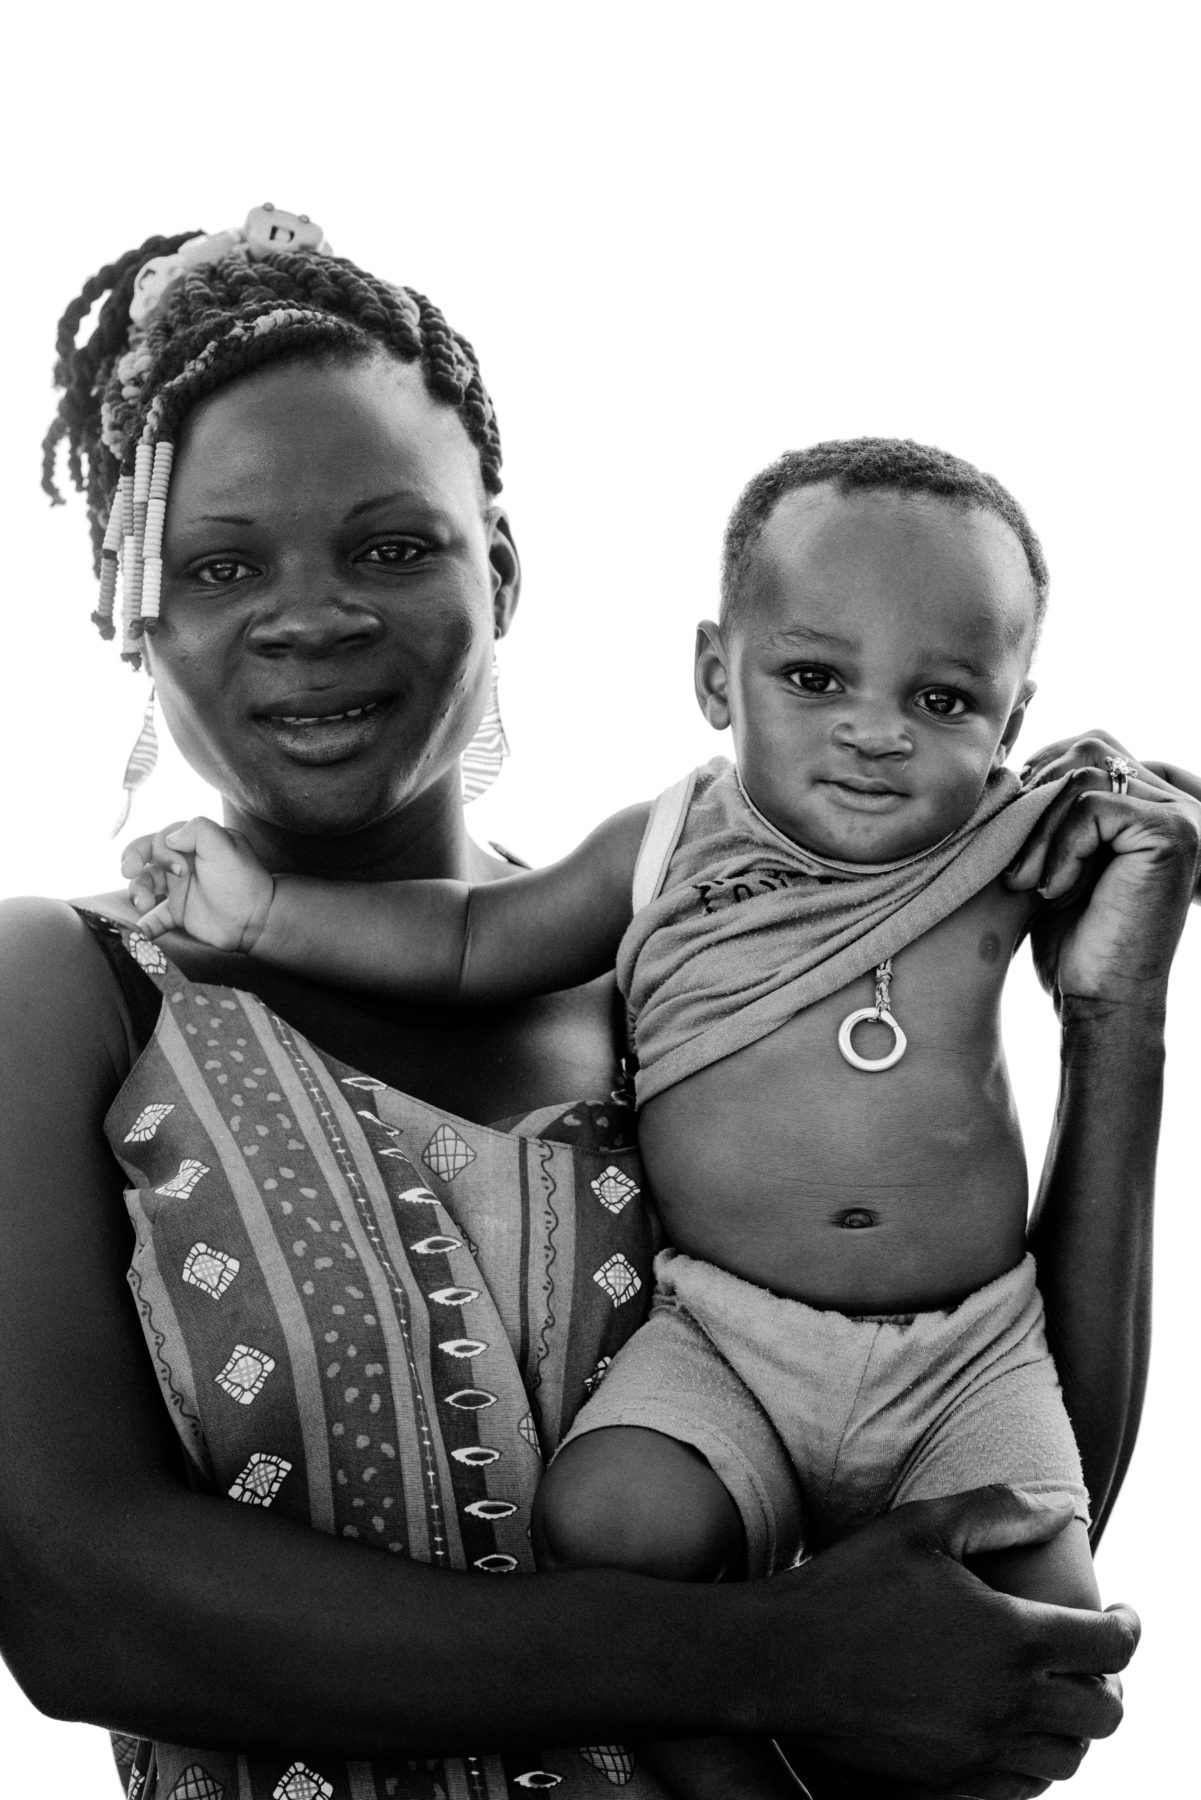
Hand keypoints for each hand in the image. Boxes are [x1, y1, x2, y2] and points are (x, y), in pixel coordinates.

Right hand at [121, 817, 274, 951]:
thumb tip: (168, 838)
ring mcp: (177, 889)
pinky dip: (143, 926)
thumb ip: (198, 830)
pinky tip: (138, 934)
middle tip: (129, 871)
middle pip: (143, 856)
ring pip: (144, 885)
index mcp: (192, 842)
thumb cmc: (243, 879)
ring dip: (137, 891)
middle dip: (131, 861)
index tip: (181, 870)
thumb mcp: (225, 845)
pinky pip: (153, 918)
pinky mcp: (178, 913)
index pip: (160, 838)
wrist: (256, 919)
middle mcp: (181, 862)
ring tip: (143, 904)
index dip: (162, 852)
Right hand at [764, 1487, 1133, 1796]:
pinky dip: (1030, 1760)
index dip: (1129, 1627)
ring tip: (1049, 1694)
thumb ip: (997, 1510)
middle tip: (1088, 1658)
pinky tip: (1006, 1727)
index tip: (1123, 1615)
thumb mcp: (920, 1527)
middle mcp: (1005, 1706)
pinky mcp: (949, 1786)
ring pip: (1066, 1759)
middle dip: (1109, 1684)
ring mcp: (978, 1754)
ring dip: (1072, 1727)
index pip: (1110, 1648)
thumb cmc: (848, 1586)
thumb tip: (1058, 1510)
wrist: (780, 1662)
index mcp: (1009, 1640)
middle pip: (1103, 1715)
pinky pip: (1019, 1788)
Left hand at [1003, 730, 1200, 1005]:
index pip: (1087, 746)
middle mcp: (1173, 803)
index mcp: (1148, 803)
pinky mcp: (1172, 833)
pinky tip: (1053, 890)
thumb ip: (1048, 807)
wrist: (1100, 999)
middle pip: (1085, 749)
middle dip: (1035, 802)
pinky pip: (1094, 805)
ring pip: (1083, 774)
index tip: (1010, 835)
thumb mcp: (1052, 857)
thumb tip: (1008, 757)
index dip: (1038, 779)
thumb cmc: (1071, 939)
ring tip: (1026, 883)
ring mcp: (1180, 816)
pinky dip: (1061, 846)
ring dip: (1040, 829)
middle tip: (1014, 866)